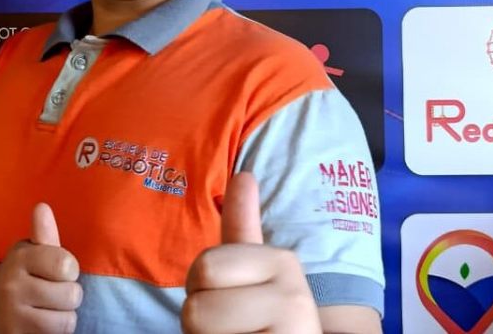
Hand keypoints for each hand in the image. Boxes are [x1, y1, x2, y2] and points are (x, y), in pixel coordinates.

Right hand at [0, 203, 82, 333]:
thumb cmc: (25, 275)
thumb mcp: (33, 252)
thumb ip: (43, 233)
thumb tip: (42, 206)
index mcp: (19, 259)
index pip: (67, 264)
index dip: (69, 269)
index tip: (58, 270)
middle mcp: (11, 288)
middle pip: (71, 294)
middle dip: (68, 294)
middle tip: (52, 293)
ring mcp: (11, 318)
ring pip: (66, 320)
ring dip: (64, 316)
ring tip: (49, 309)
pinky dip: (56, 332)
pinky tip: (43, 324)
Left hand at [182, 173, 320, 333]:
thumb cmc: (261, 321)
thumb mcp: (249, 274)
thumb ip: (243, 227)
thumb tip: (244, 173)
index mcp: (281, 261)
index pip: (204, 268)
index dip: (202, 292)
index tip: (235, 302)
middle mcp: (295, 291)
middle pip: (196, 302)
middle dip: (201, 322)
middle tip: (235, 329)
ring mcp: (293, 326)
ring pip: (200, 329)